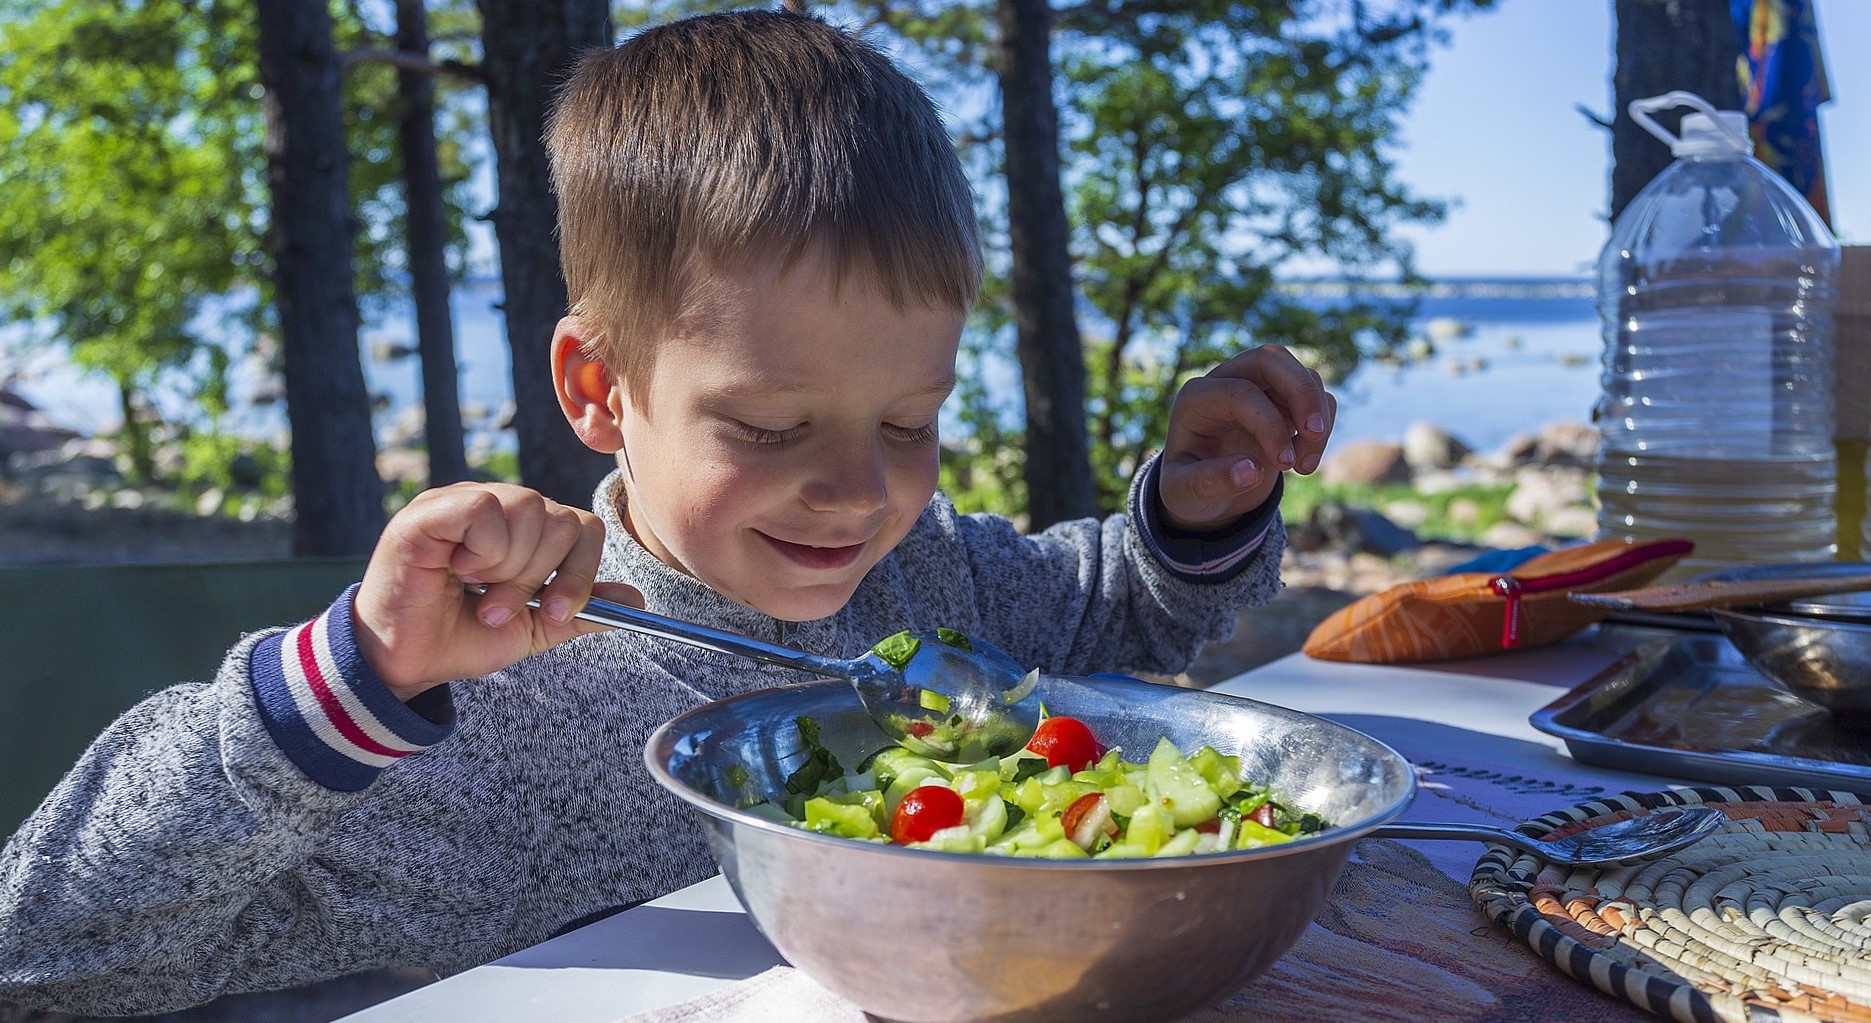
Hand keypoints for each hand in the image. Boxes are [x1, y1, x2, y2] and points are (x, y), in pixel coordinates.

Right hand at [351, 482, 642, 699]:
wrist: (407, 662)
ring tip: (478, 594)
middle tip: (499, 609)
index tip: (556, 611)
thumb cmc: (462, 638)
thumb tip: (636, 601)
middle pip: (562, 518)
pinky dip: (483, 550)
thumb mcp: (535, 628)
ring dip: (510, 568)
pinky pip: (485, 510)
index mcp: (526, 531)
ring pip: (530, 508)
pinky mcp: (430, 511)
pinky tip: (457, 570)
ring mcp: (463, 502)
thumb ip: (581, 608)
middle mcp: (498, 507)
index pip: (584, 527)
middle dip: (540, 577)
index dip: (580, 572)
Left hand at [1157, 344, 1335, 531]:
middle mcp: (1226, 382)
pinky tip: (1305, 462)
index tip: (1285, 464)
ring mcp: (1257, 387)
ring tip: (1305, 467)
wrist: (1202, 492)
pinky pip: (1315, 395)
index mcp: (1196, 398)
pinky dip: (1323, 424)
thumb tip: (1251, 471)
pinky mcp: (1281, 402)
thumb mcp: (1185, 494)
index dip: (1269, 424)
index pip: (1241, 392)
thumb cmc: (1188, 489)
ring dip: (1317, 416)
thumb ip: (1209, 483)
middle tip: (1315, 433)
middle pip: (1271, 358)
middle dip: (1302, 393)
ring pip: (1301, 375)